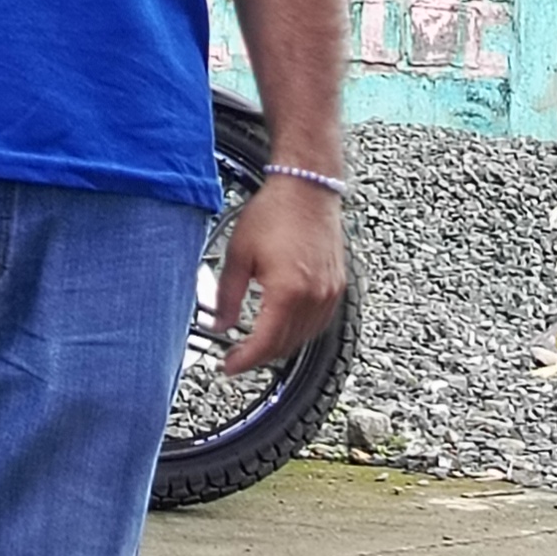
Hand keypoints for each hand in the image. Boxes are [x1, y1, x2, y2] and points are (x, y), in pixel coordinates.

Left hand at [212, 177, 345, 372]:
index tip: (227, 367)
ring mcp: (330, 293)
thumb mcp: (238, 255)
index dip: (244, 361)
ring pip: (303, 337)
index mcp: (288, 291)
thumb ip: (226, 296)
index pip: (265, 343)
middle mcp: (314, 297)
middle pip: (284, 345)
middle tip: (235, 356)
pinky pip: (318, 323)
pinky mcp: (337, 287)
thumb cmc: (273, 213)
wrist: (307, 188)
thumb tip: (218, 325)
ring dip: (278, 346)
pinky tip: (280, 326)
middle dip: (258, 356)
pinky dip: (298, 331)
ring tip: (254, 344)